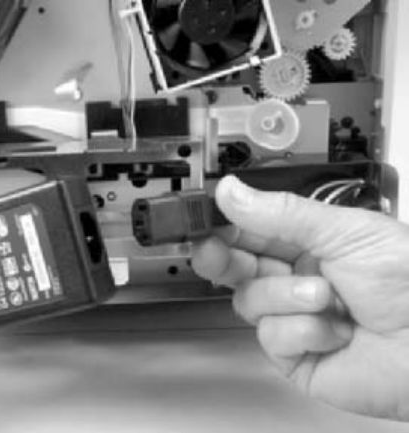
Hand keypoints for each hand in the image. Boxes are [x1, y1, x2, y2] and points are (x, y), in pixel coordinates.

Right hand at [192, 176, 408, 421]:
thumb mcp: (344, 231)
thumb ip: (280, 213)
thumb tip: (231, 191)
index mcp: (311, 243)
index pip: (252, 230)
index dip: (224, 224)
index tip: (202, 218)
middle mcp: (298, 278)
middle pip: (238, 266)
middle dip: (224, 257)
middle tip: (211, 249)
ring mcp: (295, 317)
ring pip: (250, 301)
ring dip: (285, 297)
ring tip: (324, 297)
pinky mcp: (296, 354)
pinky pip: (271, 337)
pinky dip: (302, 332)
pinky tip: (334, 331)